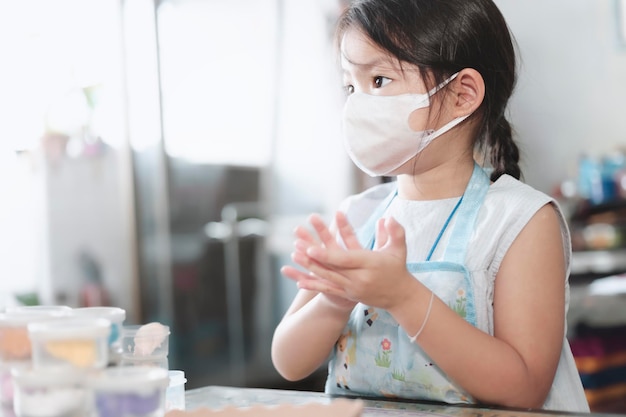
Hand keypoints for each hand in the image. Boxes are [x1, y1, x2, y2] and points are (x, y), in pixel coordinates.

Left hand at [289, 211, 415, 309]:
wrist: (400, 296)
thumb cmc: (398, 267)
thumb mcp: (398, 248)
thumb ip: (395, 231)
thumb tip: (388, 217)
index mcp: (369, 265)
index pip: (344, 260)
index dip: (326, 254)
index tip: (311, 248)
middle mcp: (359, 279)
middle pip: (332, 269)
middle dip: (312, 260)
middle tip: (296, 249)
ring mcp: (352, 289)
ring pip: (327, 279)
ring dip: (309, 269)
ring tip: (294, 258)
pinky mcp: (348, 295)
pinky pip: (328, 290)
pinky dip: (314, 286)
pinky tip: (298, 282)